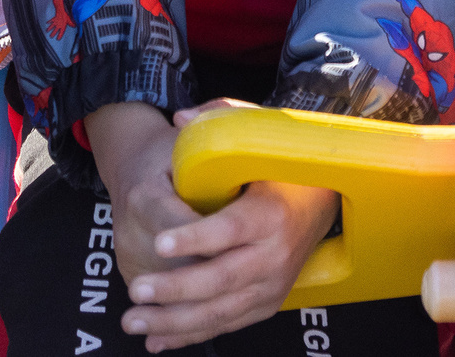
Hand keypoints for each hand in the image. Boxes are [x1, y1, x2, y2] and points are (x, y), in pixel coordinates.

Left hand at [111, 99, 339, 349]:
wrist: (321, 202)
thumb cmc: (279, 167)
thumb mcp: (258, 137)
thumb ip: (220, 122)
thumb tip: (179, 119)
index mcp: (271, 213)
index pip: (230, 230)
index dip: (195, 238)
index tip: (160, 242)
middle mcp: (275, 255)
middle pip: (221, 279)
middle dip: (175, 288)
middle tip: (136, 289)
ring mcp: (271, 284)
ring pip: (219, 311)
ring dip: (173, 321)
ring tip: (133, 320)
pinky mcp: (265, 303)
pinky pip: (225, 324)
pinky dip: (189, 335)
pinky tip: (156, 341)